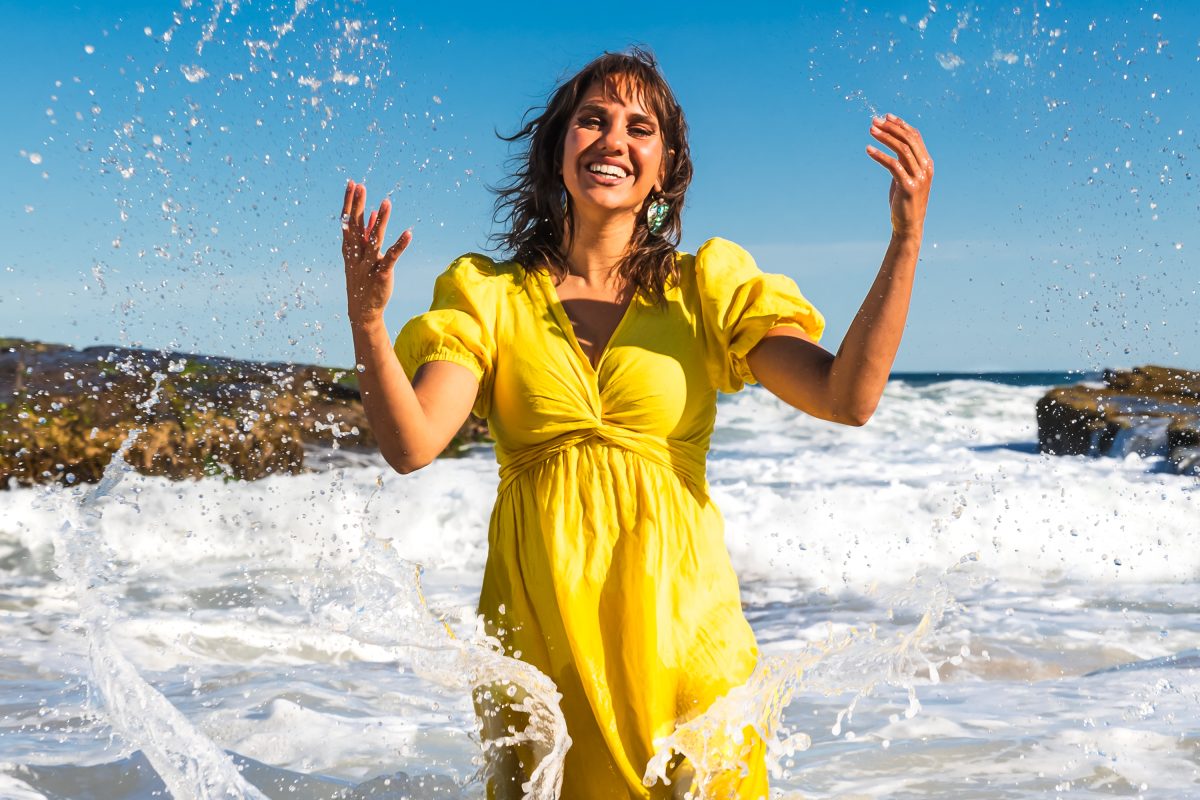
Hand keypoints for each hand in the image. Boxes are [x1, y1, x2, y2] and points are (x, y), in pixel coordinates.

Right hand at [341, 180, 411, 325]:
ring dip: (381, 221)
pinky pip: (391, 258)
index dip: (350, 202)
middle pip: (356, 226)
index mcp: (350, 248)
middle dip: (357, 205)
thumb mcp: (362, 256)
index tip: (352, 184)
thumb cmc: (363, 280)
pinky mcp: (382, 274)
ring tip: (386, 202)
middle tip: (360, 185)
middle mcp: (356, 255)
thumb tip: (372, 214)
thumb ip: (367, 234)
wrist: (363, 310)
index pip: (348, 221)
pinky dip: (400, 246)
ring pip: (374, 240)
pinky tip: (408, 233)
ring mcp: (368, 265)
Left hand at [866, 114, 932, 237]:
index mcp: (927, 163)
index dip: (901, 124)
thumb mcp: (906, 177)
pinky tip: (868, 150)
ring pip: (902, 150)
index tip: (886, 116)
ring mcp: (918, 177)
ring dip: (885, 138)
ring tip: (871, 131)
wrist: (909, 226)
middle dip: (891, 128)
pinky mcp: (908, 187)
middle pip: (909, 140)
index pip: (915, 137)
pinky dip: (880, 155)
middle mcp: (925, 168)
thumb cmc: (904, 202)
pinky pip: (893, 165)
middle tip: (874, 121)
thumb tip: (892, 144)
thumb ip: (903, 162)